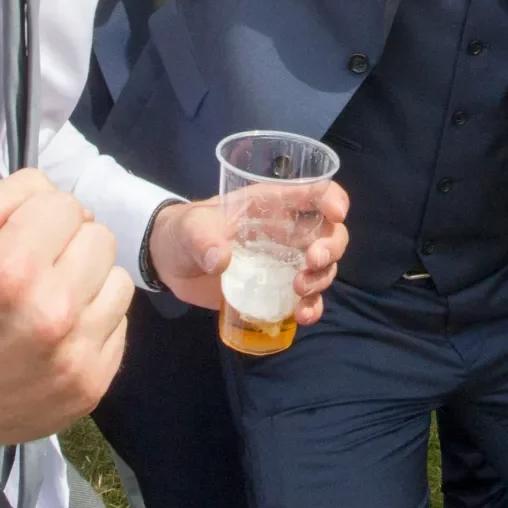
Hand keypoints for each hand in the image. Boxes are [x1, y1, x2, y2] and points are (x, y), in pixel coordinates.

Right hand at [0, 169, 133, 461]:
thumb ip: (13, 192)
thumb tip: (58, 191)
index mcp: (13, 268)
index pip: (67, 205)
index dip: (42, 215)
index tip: (21, 238)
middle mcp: (53, 311)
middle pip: (101, 237)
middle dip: (70, 244)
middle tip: (38, 268)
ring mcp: (76, 353)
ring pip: (119, 279)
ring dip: (89, 282)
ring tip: (51, 299)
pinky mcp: (92, 384)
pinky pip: (119, 325)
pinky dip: (94, 322)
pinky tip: (59, 332)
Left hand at [146, 183, 347, 324]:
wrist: (170, 262)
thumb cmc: (185, 231)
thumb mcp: (190, 228)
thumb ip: (202, 239)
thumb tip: (220, 260)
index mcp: (272, 204)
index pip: (313, 192)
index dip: (332, 198)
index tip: (336, 214)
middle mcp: (287, 231)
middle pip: (329, 233)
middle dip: (331, 247)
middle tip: (311, 262)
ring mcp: (285, 263)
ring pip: (324, 268)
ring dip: (321, 279)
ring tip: (299, 291)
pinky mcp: (277, 290)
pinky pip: (306, 298)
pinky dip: (311, 307)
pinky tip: (303, 315)